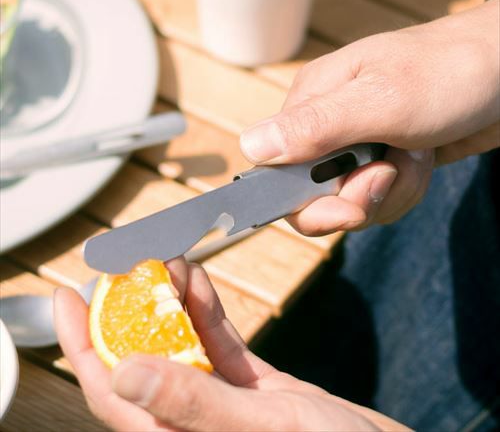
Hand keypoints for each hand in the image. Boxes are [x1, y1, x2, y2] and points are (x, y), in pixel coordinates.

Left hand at [55, 258, 407, 430]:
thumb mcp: (263, 427)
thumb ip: (192, 403)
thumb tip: (123, 371)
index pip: (113, 392)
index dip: (81, 345)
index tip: (66, 298)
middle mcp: (194, 421)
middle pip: (143, 360)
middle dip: (125, 310)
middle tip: (118, 267)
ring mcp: (224, 401)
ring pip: (181, 345)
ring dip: (169, 302)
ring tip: (161, 262)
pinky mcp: (252, 386)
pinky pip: (217, 341)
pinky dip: (206, 309)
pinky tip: (196, 281)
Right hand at [240, 0, 499, 234]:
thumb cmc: (449, 72)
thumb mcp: (382, 100)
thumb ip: (316, 126)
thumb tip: (250, 147)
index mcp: (311, 103)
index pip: (276, 172)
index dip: (305, 204)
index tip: (347, 209)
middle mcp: (326, 126)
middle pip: (315, 196)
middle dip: (359, 198)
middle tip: (391, 172)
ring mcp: (355, 144)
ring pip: (351, 201)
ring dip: (392, 190)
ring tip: (416, 151)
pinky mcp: (381, 159)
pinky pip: (378, 199)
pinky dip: (405, 189)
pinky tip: (421, 158)